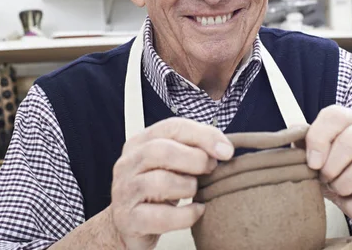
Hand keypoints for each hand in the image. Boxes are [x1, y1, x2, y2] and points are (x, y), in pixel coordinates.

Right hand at [110, 117, 233, 249]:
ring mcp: (124, 191)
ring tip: (195, 192)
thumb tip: (224, 149)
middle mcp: (128, 163)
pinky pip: (162, 216)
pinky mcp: (129, 220)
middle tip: (210, 169)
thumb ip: (193, 149)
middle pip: (161, 150)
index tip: (226, 150)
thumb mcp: (173, 163)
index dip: (203, 135)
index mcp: (140, 142)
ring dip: (188, 186)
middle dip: (195, 159)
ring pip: (160, 182)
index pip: (172, 127)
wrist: (131, 224)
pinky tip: (196, 211)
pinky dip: (186, 214)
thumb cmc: (158, 189)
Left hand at [305, 105, 351, 228]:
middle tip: (325, 179)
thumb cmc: (336, 173)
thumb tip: (291, 133)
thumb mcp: (316, 157)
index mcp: (348, 120)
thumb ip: (302, 143)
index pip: (334, 116)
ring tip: (339, 189)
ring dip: (344, 185)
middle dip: (332, 167)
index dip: (319, 139)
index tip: (312, 163)